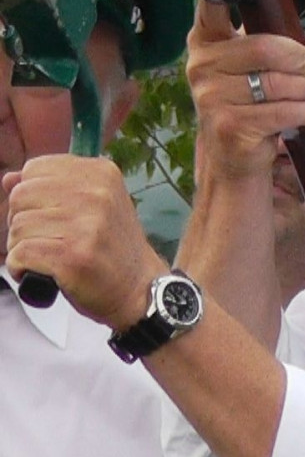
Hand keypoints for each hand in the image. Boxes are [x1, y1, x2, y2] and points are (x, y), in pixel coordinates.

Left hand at [3, 155, 165, 327]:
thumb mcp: (94, 205)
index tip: (48, 215)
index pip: (35, 169)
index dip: (31, 195)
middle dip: (21, 221)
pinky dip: (19, 267)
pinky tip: (36, 272)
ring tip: (44, 257)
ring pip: (17, 226)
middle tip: (43, 239)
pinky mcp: (74, 256)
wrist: (139, 288)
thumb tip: (9, 178)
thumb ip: (53, 188)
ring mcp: (87, 224)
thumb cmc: (110, 247)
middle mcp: (96, 193)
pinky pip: (20, 254)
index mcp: (101, 172)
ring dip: (20, 247)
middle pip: (21, 196)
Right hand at [186, 0, 304, 180]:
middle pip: (265, 48)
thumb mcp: (253, 62)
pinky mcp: (229, 126)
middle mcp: (201, 65)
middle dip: (304, 61)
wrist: (233, 158)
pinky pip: (282, 112)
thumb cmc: (248, 101)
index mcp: (205, 40)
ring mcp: (210, 97)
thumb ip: (267, 24)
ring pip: (278, 83)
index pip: (211, 7)